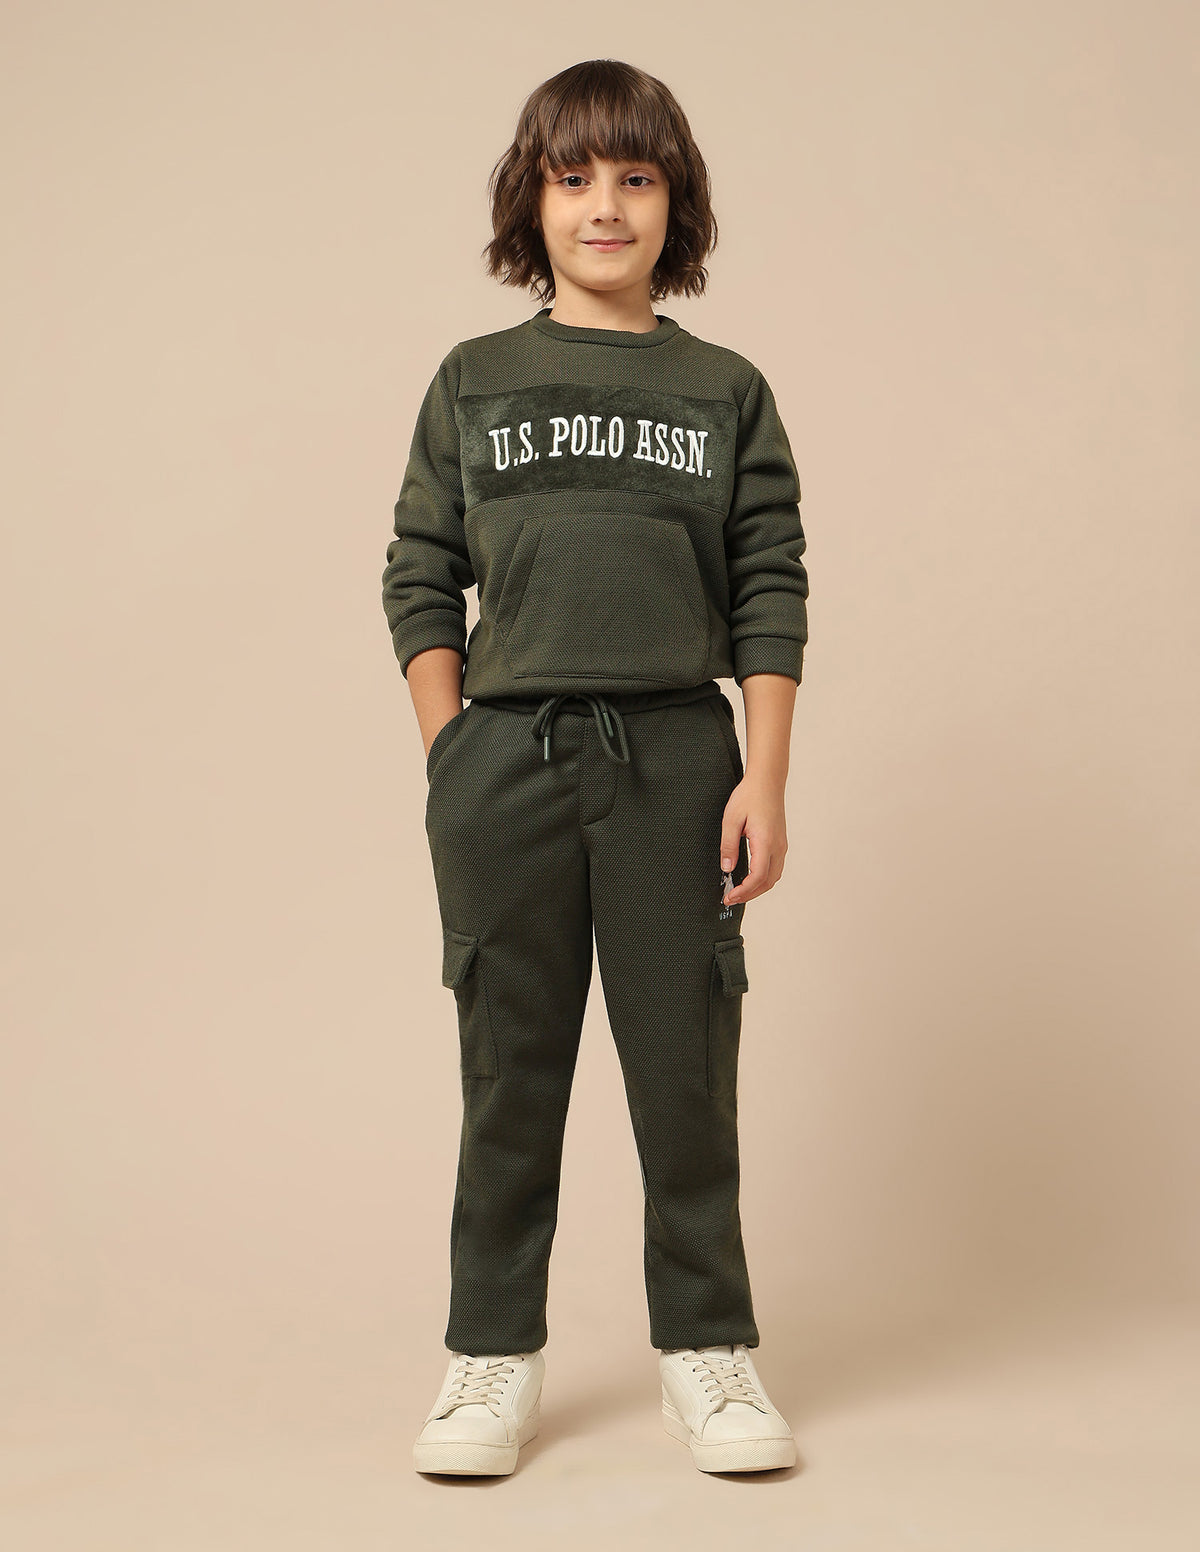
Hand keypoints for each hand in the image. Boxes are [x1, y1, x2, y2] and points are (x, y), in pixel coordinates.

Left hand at [719, 774, 787, 906]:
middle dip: (749, 894)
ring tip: (739, 892)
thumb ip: (728, 846)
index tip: (729, 897)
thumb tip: (727, 868)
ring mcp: (781, 845)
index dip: (743, 891)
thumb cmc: (749, 796)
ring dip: (757, 888)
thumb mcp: (731, 820)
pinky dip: (763, 879)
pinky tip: (749, 878)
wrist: (767, 781)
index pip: (758, 877)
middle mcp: (778, 847)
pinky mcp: (780, 843)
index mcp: (766, 842)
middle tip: (730, 898)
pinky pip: (775, 868)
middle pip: (768, 882)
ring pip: (773, 877)